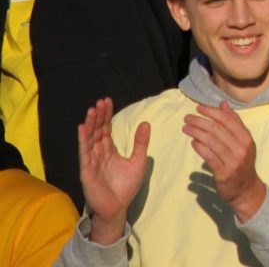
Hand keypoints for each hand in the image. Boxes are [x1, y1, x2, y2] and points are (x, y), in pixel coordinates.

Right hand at [78, 98, 149, 244]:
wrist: (118, 207)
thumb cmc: (126, 186)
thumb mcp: (138, 161)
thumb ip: (141, 143)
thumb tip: (145, 123)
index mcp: (109, 150)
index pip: (106, 129)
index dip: (107, 115)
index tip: (108, 101)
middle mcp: (98, 153)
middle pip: (97, 131)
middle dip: (99, 116)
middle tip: (101, 101)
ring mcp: (91, 161)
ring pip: (90, 139)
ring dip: (90, 124)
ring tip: (92, 110)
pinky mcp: (86, 171)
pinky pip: (84, 153)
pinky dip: (83, 140)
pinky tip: (82, 129)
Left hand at [183, 102, 267, 222]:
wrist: (246, 189)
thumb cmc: (242, 162)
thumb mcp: (243, 142)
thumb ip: (234, 123)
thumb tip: (223, 105)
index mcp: (247, 138)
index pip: (228, 120)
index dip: (212, 112)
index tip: (199, 108)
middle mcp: (241, 148)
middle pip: (217, 129)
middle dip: (200, 121)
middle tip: (187, 118)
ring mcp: (233, 161)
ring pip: (211, 142)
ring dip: (196, 133)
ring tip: (185, 128)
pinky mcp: (223, 173)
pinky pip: (208, 156)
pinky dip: (199, 147)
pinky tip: (193, 142)